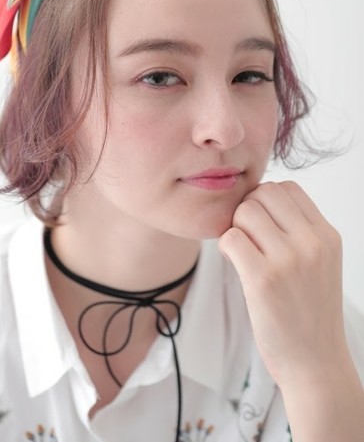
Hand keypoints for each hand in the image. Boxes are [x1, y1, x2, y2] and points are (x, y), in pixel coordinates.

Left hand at [218, 181, 348, 389]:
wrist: (316, 363)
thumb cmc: (310, 312)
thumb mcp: (321, 262)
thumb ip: (298, 230)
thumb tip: (258, 199)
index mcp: (327, 235)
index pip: (288, 188)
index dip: (266, 200)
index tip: (260, 223)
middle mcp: (312, 243)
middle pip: (264, 193)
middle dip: (248, 209)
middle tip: (247, 237)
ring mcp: (288, 260)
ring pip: (245, 211)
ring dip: (235, 227)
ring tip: (242, 251)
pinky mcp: (263, 279)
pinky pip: (231, 238)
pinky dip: (225, 246)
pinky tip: (234, 263)